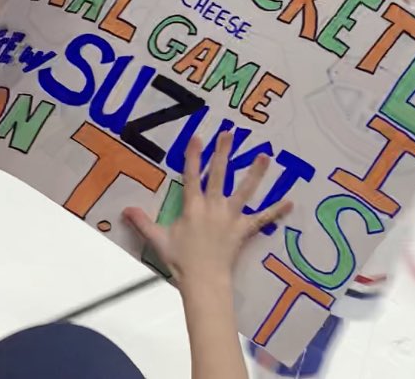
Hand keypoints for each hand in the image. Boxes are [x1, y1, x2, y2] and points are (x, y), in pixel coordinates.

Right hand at [123, 131, 292, 287]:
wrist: (203, 281)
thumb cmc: (181, 261)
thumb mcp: (159, 240)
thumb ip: (143, 222)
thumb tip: (124, 210)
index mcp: (193, 207)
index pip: (191, 176)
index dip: (193, 156)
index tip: (197, 137)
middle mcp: (213, 207)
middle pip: (219, 175)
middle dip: (223, 153)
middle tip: (230, 133)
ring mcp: (230, 217)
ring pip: (245, 191)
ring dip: (255, 173)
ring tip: (264, 155)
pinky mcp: (243, 230)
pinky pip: (262, 219)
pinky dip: (276, 211)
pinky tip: (290, 201)